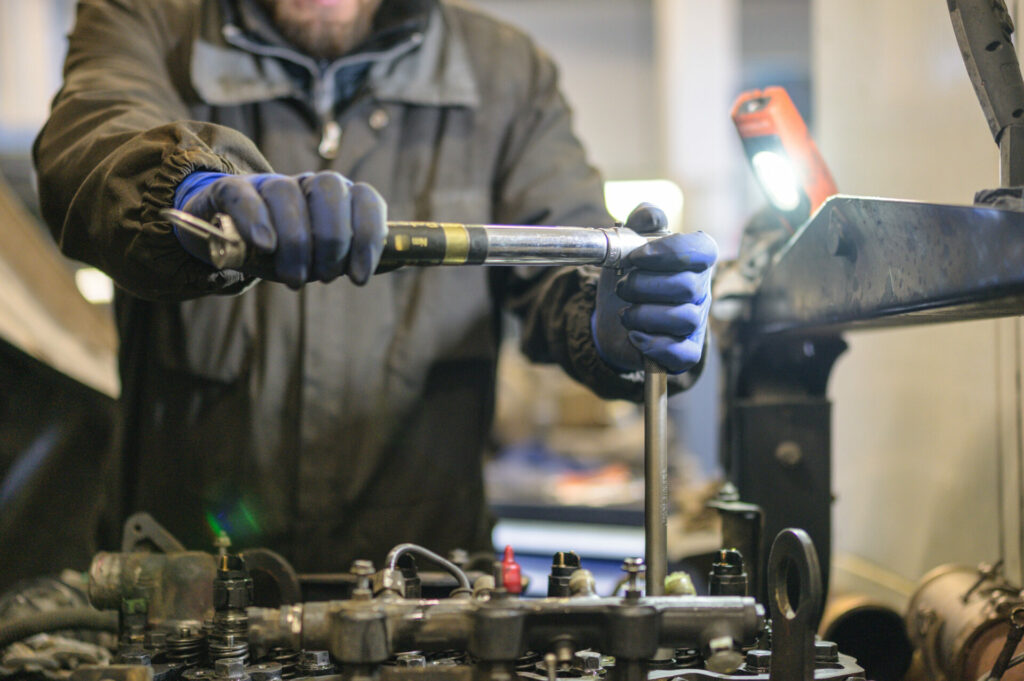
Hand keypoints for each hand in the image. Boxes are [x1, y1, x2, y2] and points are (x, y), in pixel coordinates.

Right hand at [172, 171, 386, 287]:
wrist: (232, 238)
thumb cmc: (291, 251)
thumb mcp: (325, 257)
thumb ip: (358, 257)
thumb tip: (404, 259)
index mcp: (339, 197)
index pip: (366, 198)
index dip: (368, 237)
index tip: (359, 277)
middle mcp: (308, 184)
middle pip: (330, 191)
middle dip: (332, 240)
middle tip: (324, 277)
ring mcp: (269, 184)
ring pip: (286, 194)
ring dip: (296, 241)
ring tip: (295, 278)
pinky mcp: (230, 190)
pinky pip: (245, 196)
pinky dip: (256, 220)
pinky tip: (266, 246)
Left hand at [592, 207, 717, 373]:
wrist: (614, 315)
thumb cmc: (628, 274)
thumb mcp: (627, 243)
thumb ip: (640, 221)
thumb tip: (652, 216)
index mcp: (693, 260)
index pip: (702, 250)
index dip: (671, 251)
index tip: (638, 255)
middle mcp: (701, 289)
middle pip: (688, 286)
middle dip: (645, 285)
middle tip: (622, 286)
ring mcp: (696, 322)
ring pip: (684, 319)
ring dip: (646, 315)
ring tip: (625, 313)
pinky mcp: (686, 350)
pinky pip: (683, 353)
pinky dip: (655, 346)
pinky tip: (634, 336)